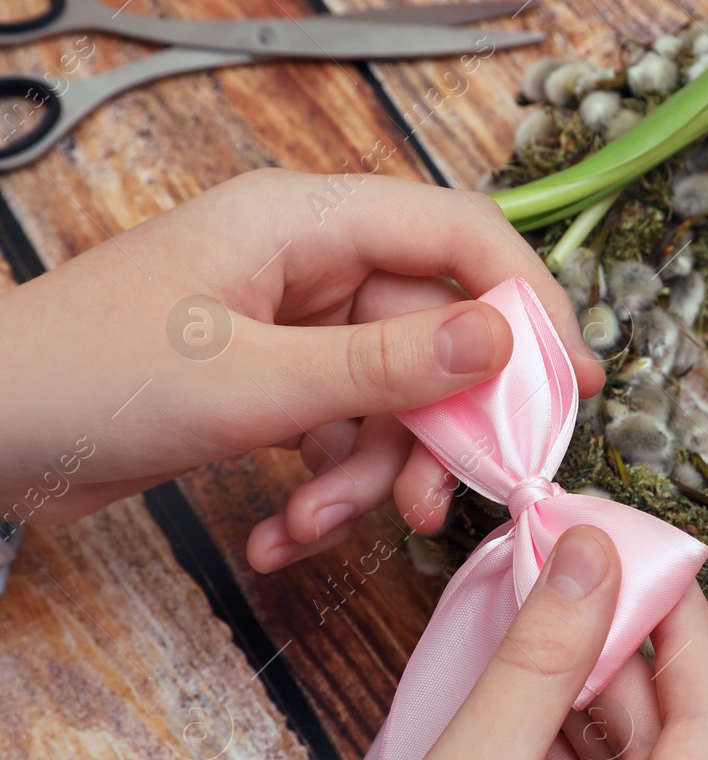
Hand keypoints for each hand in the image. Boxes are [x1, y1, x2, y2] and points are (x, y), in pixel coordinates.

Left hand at [0, 169, 603, 570]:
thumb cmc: (80, 379)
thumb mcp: (250, 381)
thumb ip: (385, 366)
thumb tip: (503, 344)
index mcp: (306, 222)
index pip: (460, 236)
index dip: (529, 303)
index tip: (574, 382)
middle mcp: (310, 264)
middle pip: (435, 335)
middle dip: (436, 430)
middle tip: (441, 501)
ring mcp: (292, 326)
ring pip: (393, 399)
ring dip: (369, 477)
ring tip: (317, 530)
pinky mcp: (273, 383)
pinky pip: (343, 433)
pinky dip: (325, 491)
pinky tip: (282, 537)